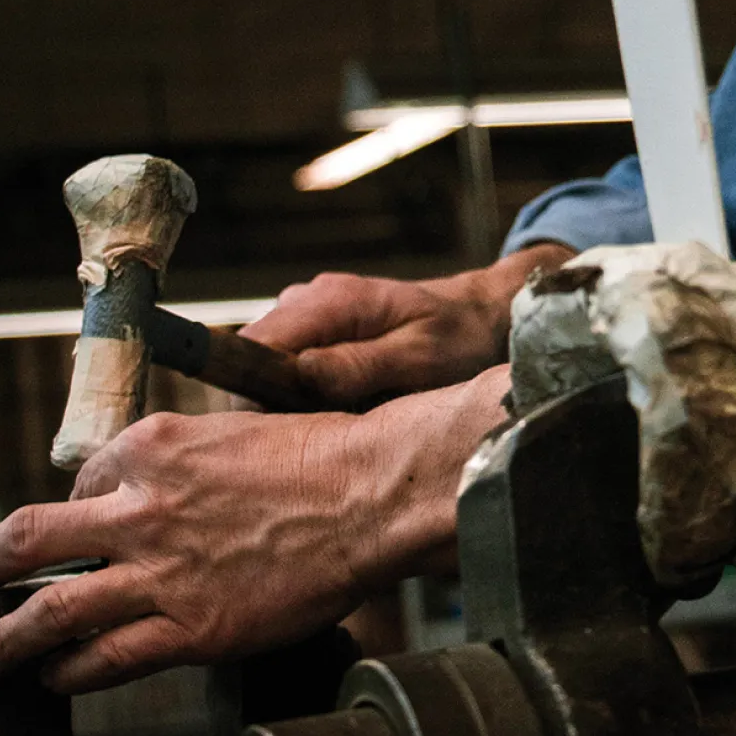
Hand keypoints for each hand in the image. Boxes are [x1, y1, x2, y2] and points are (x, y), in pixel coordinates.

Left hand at [0, 366, 511, 692]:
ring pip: (50, 611)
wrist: (370, 495)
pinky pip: (104, 659)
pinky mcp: (189, 627)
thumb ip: (187, 460)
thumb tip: (164, 488)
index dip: (74, 511)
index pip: (80, 484)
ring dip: (4, 637)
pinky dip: (68, 672)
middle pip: (28, 539)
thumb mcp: (235, 432)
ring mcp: (159, 570)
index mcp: (151, 447)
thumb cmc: (324, 459)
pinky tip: (56, 678)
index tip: (76, 530)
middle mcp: (140, 507)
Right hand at [241, 242, 572, 406]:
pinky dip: (305, 392)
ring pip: (268, 366)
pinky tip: (340, 410)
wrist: (483, 317)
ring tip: (333, 424)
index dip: (252, 393)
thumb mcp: (420, 358)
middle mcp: (310, 299)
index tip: (277, 434)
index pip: (254, 346)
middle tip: (313, 436)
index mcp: (331, 301)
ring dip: (288, 399)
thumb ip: (361, 364)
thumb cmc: (460, 337)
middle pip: (253, 358)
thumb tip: (301, 374)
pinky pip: (289, 366)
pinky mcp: (320, 330)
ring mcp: (312, 312)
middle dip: (270, 401)